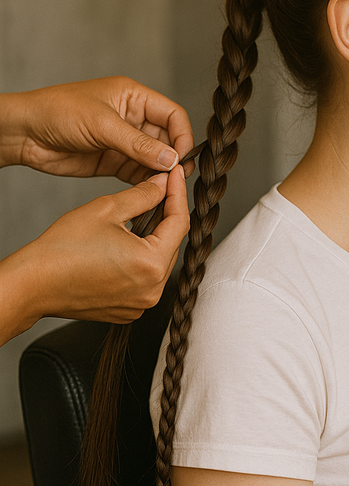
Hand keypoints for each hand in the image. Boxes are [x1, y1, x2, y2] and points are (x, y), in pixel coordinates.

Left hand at [0, 77, 194, 181]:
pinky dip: (145, 183)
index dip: (183, 135)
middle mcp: (132, 118)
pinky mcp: (112, 161)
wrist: (24, 133)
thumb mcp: (102, 125)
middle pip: (167, 139)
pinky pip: (137, 173)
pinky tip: (150, 193)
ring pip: (154, 159)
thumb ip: (138, 144)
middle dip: (173, 158)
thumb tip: (171, 159)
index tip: (183, 158)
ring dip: (160, 173)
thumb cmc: (58, 112)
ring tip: (165, 189)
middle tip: (177, 178)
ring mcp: (123, 141)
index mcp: (133, 97)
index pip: (172, 115)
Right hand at [1, 166, 189, 342]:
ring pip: (161, 262)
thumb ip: (143, 194)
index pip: (179, 222)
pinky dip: (142, 261)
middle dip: (167, 216)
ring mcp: (141, 304)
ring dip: (155, 239)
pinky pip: (146, 280)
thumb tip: (163, 183)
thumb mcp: (107, 209)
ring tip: (142, 217)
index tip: (176, 175)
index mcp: (150, 264)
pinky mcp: (129, 310)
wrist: (34, 283)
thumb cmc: (62, 248)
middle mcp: (152, 290)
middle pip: (172, 244)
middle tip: (160, 190)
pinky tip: (127, 245)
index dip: (178, 194)